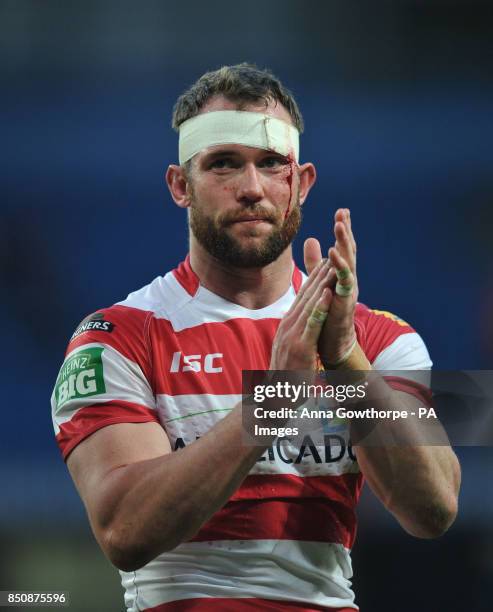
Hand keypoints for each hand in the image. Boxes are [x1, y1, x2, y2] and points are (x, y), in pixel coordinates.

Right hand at [270, 259, 333, 369]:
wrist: (275, 397)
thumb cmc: (286, 375)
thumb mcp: (290, 348)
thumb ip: (295, 333)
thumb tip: (299, 321)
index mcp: (288, 325)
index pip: (303, 297)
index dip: (314, 278)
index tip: (324, 261)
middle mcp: (288, 325)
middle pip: (307, 295)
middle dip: (320, 274)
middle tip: (332, 254)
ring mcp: (293, 335)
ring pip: (311, 304)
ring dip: (322, 284)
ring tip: (333, 267)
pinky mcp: (301, 346)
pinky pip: (312, 324)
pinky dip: (320, 308)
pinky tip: (328, 294)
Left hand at [304, 208, 358, 366]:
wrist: (332, 343)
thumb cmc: (327, 314)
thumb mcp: (320, 283)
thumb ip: (315, 263)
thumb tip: (312, 238)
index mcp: (341, 275)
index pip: (343, 248)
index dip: (343, 230)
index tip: (342, 210)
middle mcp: (348, 280)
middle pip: (348, 251)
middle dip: (346, 231)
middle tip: (343, 212)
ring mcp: (348, 290)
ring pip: (348, 262)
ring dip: (344, 243)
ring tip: (339, 226)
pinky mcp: (345, 302)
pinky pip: (343, 282)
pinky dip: (340, 267)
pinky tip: (333, 254)